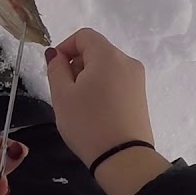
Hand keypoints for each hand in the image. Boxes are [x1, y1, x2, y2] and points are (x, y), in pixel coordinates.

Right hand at [45, 28, 154, 167]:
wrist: (123, 159)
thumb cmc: (88, 124)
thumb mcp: (62, 95)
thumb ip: (56, 68)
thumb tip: (56, 54)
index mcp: (109, 56)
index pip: (84, 36)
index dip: (65, 47)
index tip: (55, 70)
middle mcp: (127, 62)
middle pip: (96, 50)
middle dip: (76, 65)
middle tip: (65, 92)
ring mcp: (137, 79)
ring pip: (105, 67)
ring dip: (88, 78)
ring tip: (80, 105)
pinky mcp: (140, 96)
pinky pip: (116, 81)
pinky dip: (101, 88)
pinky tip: (95, 111)